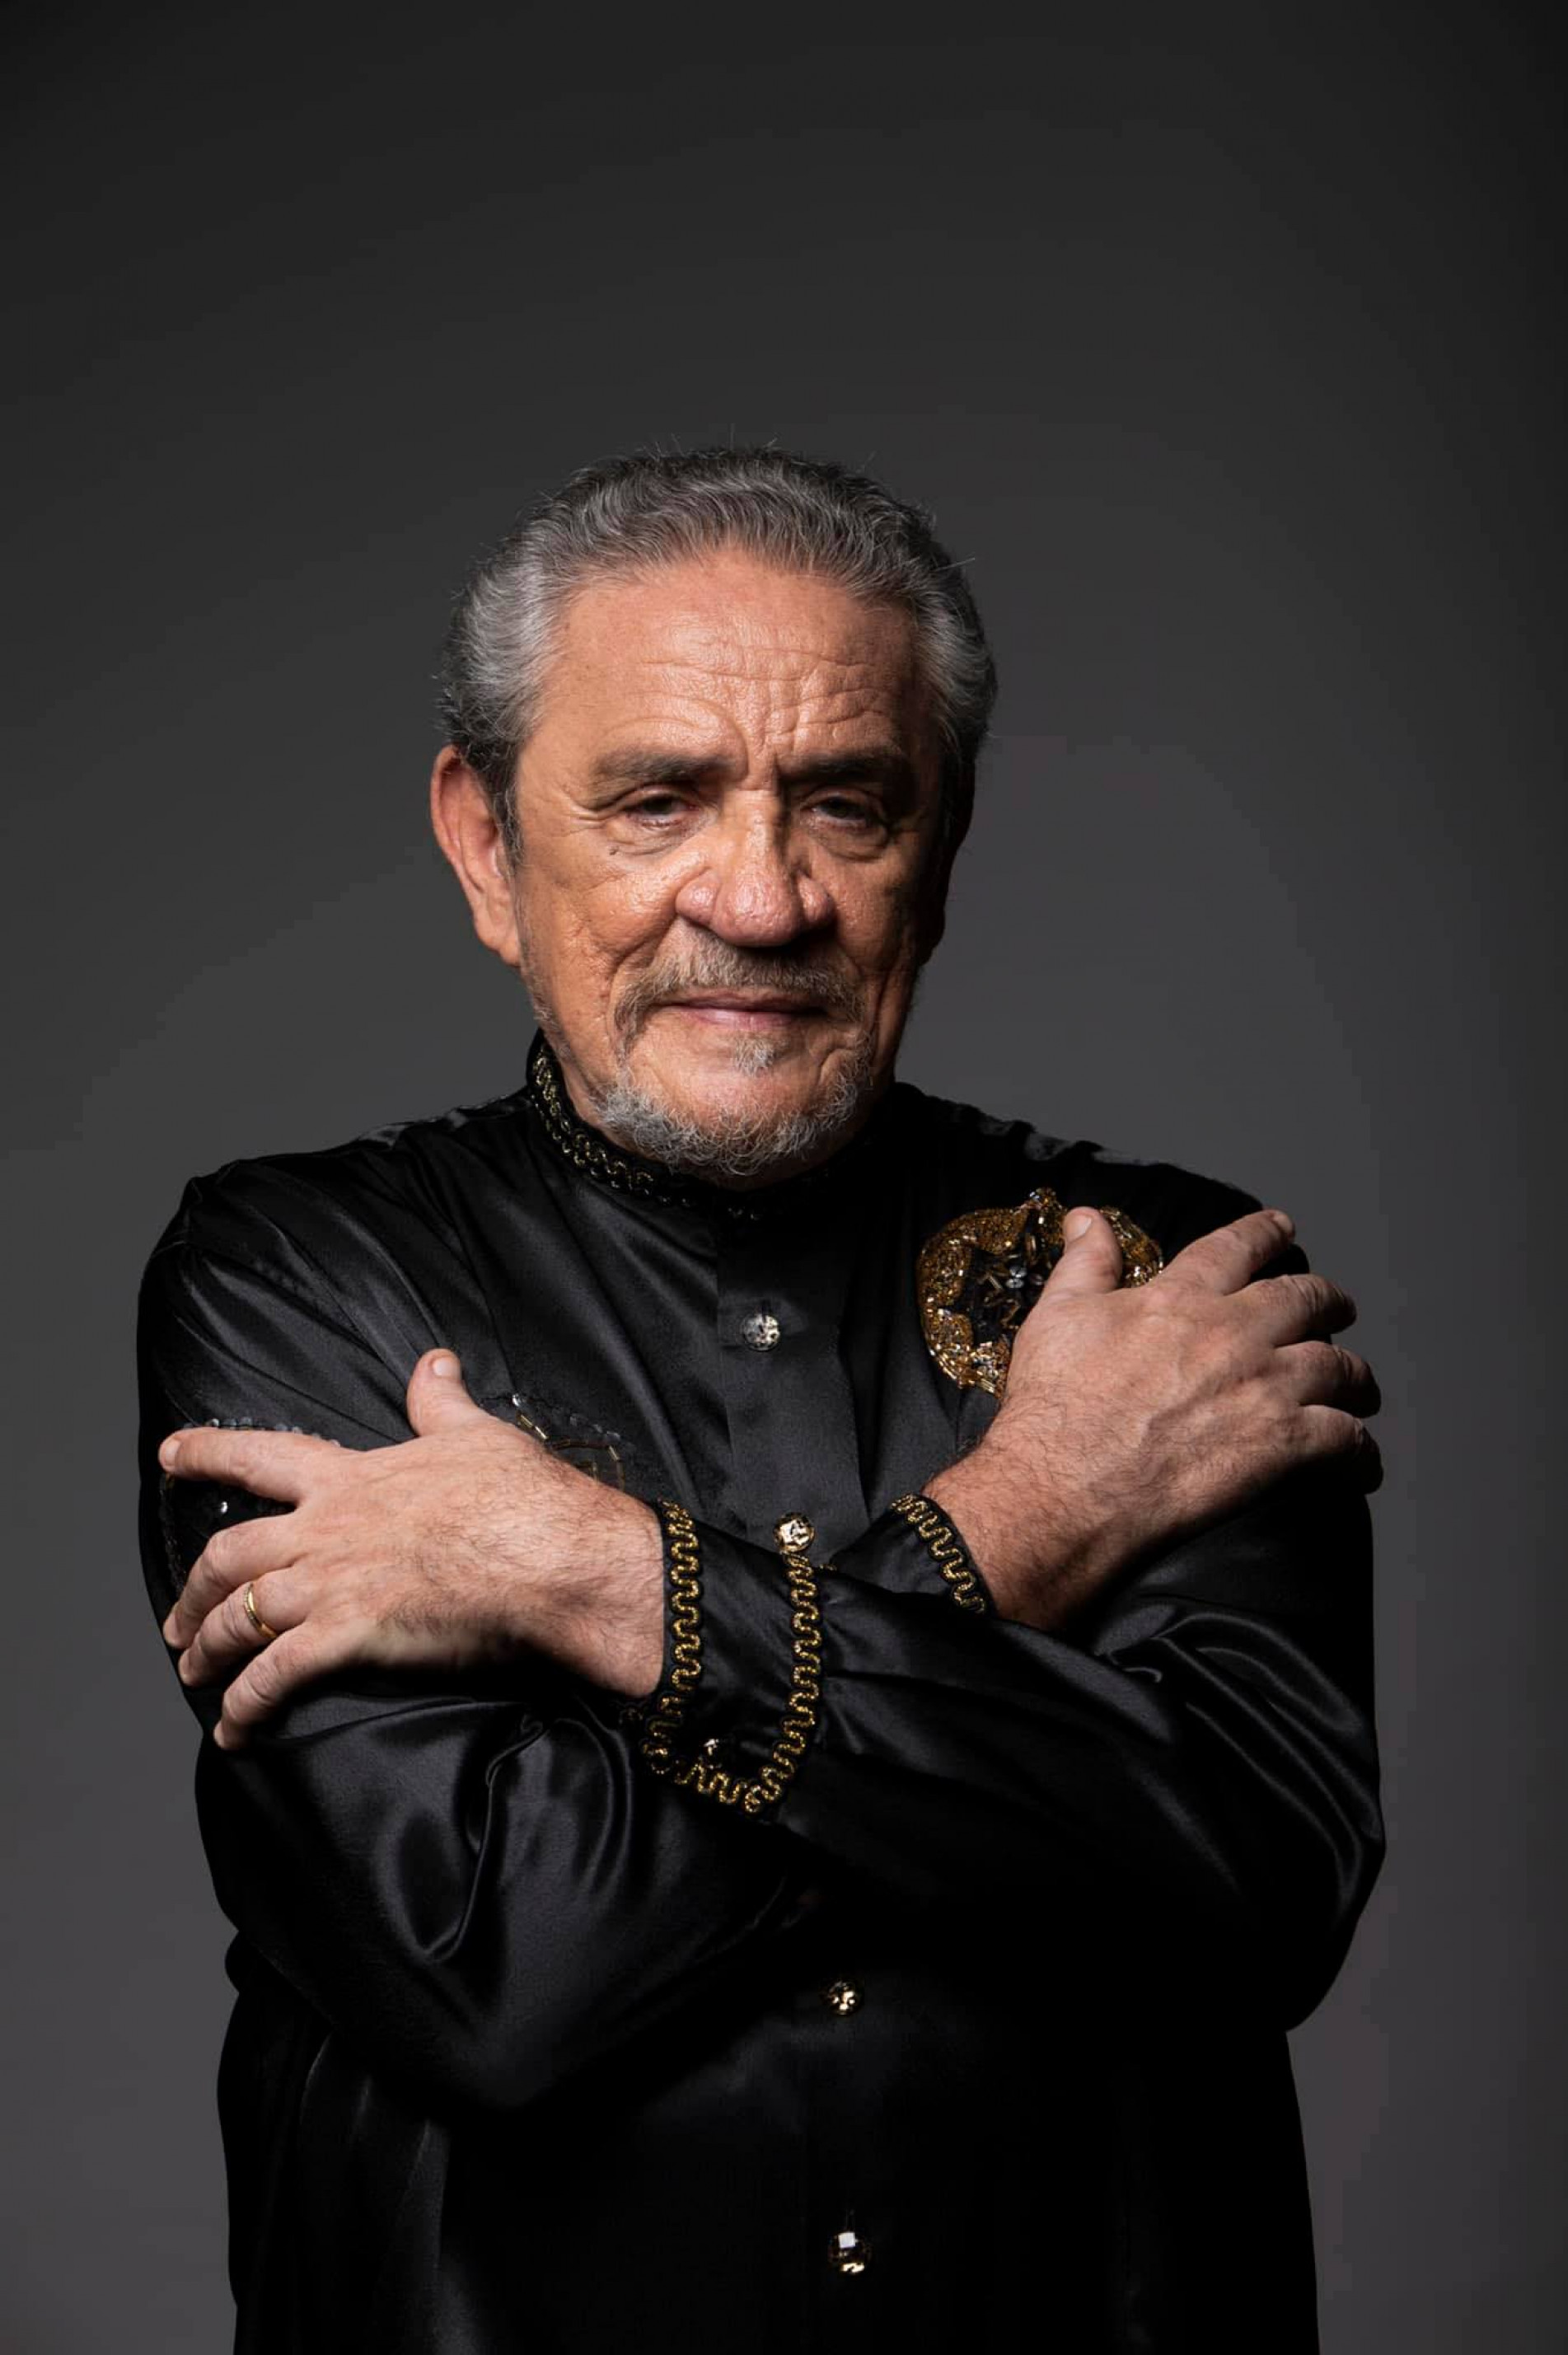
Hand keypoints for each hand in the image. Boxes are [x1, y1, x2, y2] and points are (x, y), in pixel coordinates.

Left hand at [158, 1352, 664, 1745]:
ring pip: (238, 1615)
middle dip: (191, 1590)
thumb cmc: (522, 1495)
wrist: (551, 1553)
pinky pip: (275, 1673)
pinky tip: (234, 1728)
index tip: (171, 1455)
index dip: (210, 1454)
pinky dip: (246, 1703)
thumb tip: (434, 1362)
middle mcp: (327, 1527)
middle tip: (176, 1621)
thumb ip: (441, 1402)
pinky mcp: (349, 1634)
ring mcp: (332, 1581)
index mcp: (353, 1478)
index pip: (263, 1456)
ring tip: (195, 1673)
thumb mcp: (477, 1433)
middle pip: (228, 1553)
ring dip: (208, 1648)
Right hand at [925, 1204, 1381, 1630]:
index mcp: (1183, 1298)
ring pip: (1337, 1367)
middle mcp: (1234, 1333)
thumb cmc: (1055, 1404)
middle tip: (1338, 1308)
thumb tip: (1085, 1217)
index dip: (1265, 1233)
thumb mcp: (1059, 1316)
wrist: (1067, 1484)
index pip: (1236, 1247)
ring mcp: (1263, 1388)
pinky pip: (1344, 1439)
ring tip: (1360, 1386)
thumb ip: (1085, 1263)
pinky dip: (1360, 1449)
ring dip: (1355, 1376)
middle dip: (1328, 1301)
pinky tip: (1362, 1460)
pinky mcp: (1280, 1445)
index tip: (1282, 1228)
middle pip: (1305, 1300)